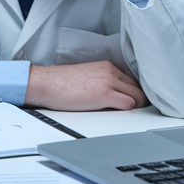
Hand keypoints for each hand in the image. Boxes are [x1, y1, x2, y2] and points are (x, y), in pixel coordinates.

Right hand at [24, 61, 149, 110]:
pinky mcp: (104, 94)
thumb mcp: (87, 78)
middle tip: (131, 113)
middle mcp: (111, 71)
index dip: (133, 95)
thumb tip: (116, 100)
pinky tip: (116, 115)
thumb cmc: (60, 84)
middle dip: (138, 102)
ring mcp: (109, 81)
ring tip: (123, 116)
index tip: (132, 104)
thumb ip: (104, 84)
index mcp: (107, 67)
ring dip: (133, 108)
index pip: (132, 81)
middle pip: (138, 89)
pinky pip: (128, 104)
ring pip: (137, 97)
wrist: (45, 83)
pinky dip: (126, 112)